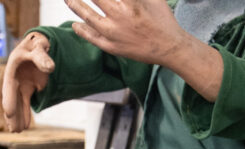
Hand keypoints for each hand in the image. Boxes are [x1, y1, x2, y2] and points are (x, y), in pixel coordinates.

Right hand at [2, 32, 54, 131]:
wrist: (37, 45)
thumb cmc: (36, 44)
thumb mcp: (39, 46)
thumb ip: (42, 57)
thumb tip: (50, 68)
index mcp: (12, 67)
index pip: (9, 86)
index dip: (8, 99)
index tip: (8, 112)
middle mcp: (13, 78)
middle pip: (11, 99)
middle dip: (12, 115)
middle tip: (13, 130)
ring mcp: (20, 85)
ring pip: (17, 104)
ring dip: (17, 118)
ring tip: (17, 132)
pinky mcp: (27, 89)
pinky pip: (24, 105)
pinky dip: (24, 115)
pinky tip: (25, 126)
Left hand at [64, 0, 223, 100]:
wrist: (169, 48)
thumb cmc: (163, 20)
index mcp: (129, 2)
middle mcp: (119, 15)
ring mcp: (114, 33)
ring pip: (88, 16)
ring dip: (76, 5)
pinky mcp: (113, 47)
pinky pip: (93, 38)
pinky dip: (82, 31)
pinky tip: (76, 24)